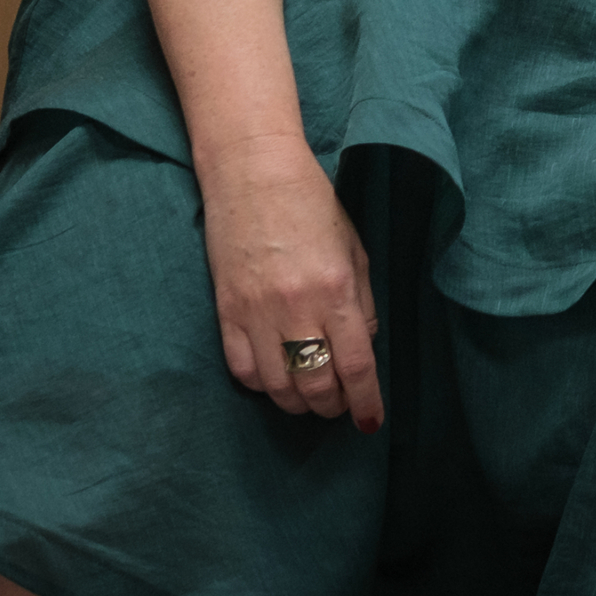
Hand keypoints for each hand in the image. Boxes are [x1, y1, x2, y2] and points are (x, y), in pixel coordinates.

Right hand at [197, 134, 381, 430]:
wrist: (253, 174)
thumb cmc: (313, 205)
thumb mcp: (355, 249)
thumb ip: (362, 303)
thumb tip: (363, 349)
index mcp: (335, 289)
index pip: (356, 366)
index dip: (366, 401)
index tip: (370, 422)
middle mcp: (295, 307)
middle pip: (315, 385)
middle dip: (333, 407)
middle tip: (341, 407)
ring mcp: (255, 312)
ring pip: (277, 387)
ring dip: (298, 403)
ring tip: (312, 398)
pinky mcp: (225, 312)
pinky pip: (242, 370)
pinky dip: (262, 385)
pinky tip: (277, 379)